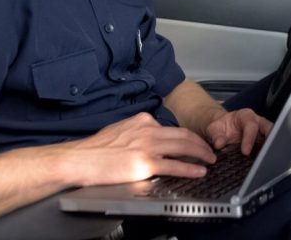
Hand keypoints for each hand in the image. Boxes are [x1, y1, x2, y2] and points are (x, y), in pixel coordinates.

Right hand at [54, 112, 216, 186]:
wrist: (80, 159)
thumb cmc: (95, 149)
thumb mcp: (121, 130)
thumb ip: (138, 132)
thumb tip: (151, 140)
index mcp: (142, 120)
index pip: (172, 127)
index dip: (188, 136)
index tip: (195, 141)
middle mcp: (148, 129)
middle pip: (184, 135)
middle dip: (201, 143)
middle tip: (210, 150)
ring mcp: (147, 146)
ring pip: (184, 147)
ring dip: (201, 154)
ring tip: (210, 160)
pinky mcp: (144, 163)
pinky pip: (175, 165)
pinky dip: (190, 168)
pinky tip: (199, 171)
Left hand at [204, 108, 273, 154]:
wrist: (221, 130)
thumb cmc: (219, 128)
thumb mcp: (213, 130)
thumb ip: (215, 136)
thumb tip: (220, 144)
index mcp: (245, 115)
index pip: (251, 125)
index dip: (249, 139)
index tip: (245, 152)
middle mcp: (257, 122)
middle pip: (269, 128)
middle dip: (270, 140)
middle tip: (267, 154)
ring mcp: (262, 132)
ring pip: (273, 137)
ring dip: (271, 148)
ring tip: (268, 161)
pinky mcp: (263, 142)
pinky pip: (269, 147)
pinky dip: (268, 154)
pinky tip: (265, 163)